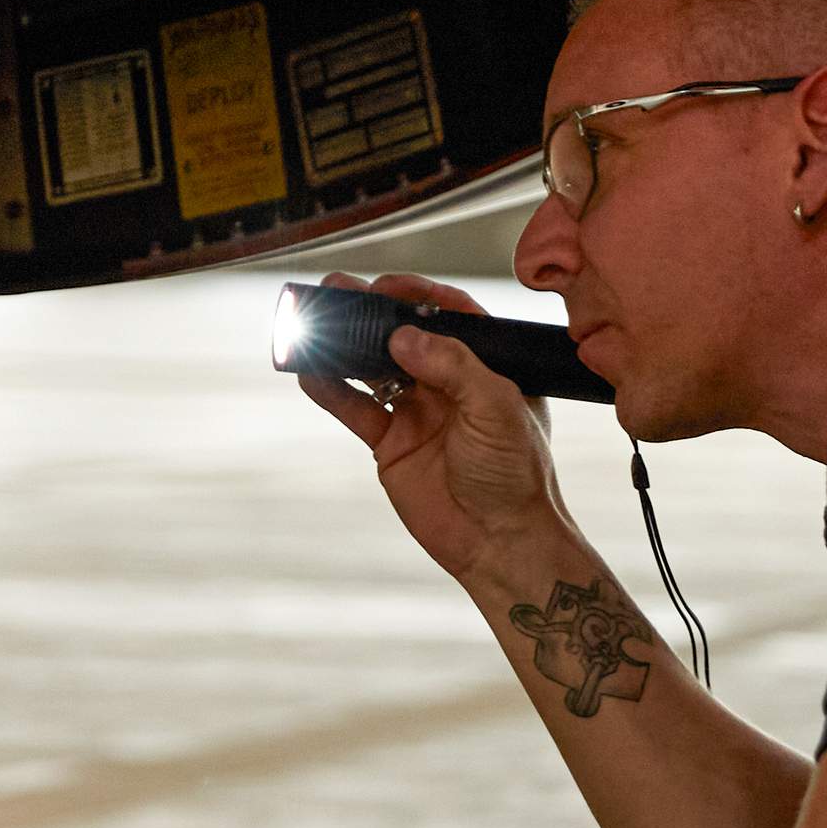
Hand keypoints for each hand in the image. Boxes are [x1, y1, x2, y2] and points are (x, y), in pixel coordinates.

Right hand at [296, 272, 571, 588]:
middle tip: (337, 291)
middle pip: (403, 335)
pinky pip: (355, 408)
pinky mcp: (391, 444)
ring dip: (344, 345)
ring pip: (372, 367)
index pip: (449, 315)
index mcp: (486, 366)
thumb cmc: (517, 476)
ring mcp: (417, 412)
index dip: (416, 294)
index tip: (386, 285)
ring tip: (314, 322)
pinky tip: (309, 372)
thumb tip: (405, 336)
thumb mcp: (497, 409)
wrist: (500, 542)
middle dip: (370, 313)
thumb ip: (454, 367)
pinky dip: (331, 389)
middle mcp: (449, 384)